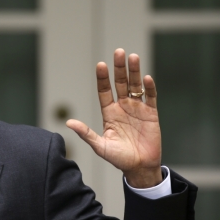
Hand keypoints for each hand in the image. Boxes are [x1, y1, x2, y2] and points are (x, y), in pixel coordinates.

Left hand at [66, 49, 161, 187]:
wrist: (140, 167)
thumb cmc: (118, 158)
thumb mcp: (100, 146)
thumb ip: (86, 133)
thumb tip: (68, 123)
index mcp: (109, 113)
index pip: (104, 91)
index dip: (103, 78)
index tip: (101, 64)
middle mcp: (122, 107)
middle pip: (120, 83)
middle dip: (119, 68)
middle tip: (119, 52)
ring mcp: (137, 109)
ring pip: (135, 86)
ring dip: (134, 72)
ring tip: (133, 57)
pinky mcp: (151, 113)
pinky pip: (150, 97)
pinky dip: (149, 88)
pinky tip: (146, 78)